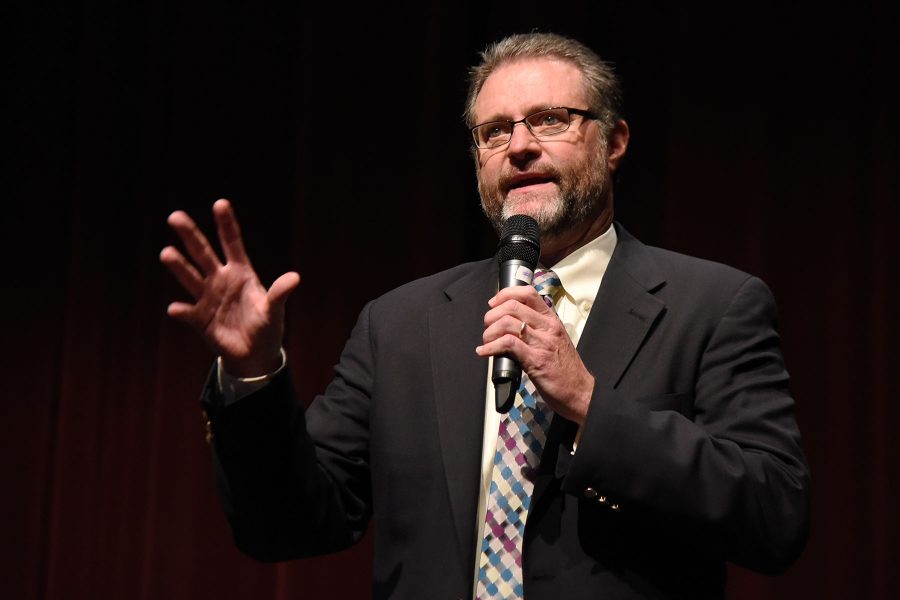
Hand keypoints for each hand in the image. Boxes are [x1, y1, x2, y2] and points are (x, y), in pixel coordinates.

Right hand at [160, 199, 299, 375]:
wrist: (255, 355)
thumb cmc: (267, 327)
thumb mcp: (274, 310)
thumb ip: (280, 293)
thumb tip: (295, 277)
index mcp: (241, 273)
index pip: (232, 243)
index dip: (226, 224)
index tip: (220, 203)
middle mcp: (220, 280)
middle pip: (203, 253)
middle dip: (190, 236)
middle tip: (175, 216)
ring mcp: (207, 298)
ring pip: (190, 277)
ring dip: (179, 266)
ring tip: (166, 253)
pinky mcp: (199, 319)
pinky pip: (187, 313)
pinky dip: (181, 311)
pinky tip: (176, 309)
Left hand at [476, 286, 593, 423]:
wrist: (580, 391)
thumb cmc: (565, 368)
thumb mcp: (554, 340)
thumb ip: (536, 329)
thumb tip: (508, 324)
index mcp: (551, 320)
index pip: (528, 293)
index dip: (505, 295)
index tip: (493, 304)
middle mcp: (548, 327)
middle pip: (512, 306)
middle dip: (492, 315)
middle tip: (487, 328)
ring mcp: (542, 343)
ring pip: (507, 323)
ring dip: (489, 332)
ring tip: (486, 342)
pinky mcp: (536, 360)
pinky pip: (508, 344)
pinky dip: (490, 347)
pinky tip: (484, 352)